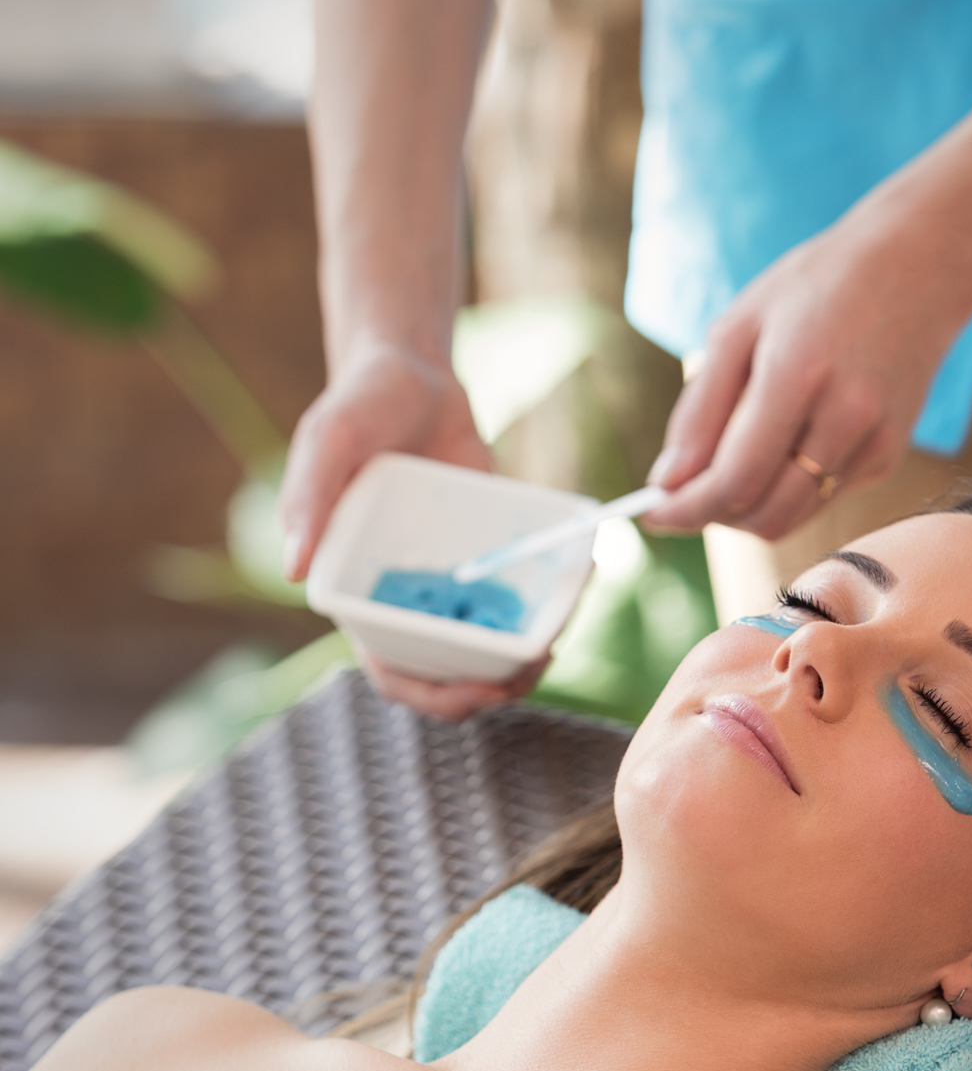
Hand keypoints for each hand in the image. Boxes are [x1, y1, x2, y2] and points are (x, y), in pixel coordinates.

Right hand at [281, 342, 544, 720]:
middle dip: (495, 687)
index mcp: (362, 592)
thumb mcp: (327, 440)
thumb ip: (308, 499)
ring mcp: (453, 584)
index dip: (435, 696)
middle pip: (452, 673)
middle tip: (536, 666)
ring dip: (529, 656)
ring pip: (493, 645)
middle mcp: (409, 599)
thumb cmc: (359, 405)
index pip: (394, 670)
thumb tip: (294, 571)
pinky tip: (579, 589)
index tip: (479, 691)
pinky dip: (549, 604)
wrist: (416, 374)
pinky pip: (521, 597)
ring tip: (560, 636)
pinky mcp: (490, 559)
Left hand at [642, 199, 962, 540]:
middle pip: (764, 514)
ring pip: (792, 516)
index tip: (654, 513)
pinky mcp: (887, 455)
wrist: (918, 266)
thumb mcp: (740, 328)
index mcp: (798, 374)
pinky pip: (820, 497)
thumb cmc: (816, 288)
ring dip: (747, 509)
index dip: (687, 509)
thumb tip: (668, 481)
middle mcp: (844, 415)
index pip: (735, 480)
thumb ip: (700, 409)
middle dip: (714, 515)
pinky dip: (787, 487)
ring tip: (728, 467)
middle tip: (687, 493)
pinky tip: (786, 442)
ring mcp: (873, 441)